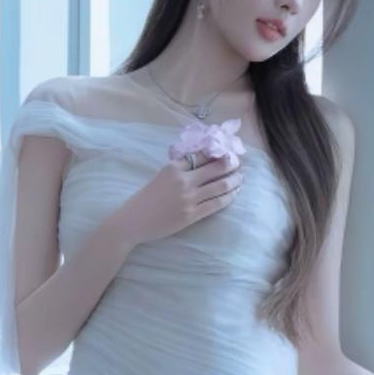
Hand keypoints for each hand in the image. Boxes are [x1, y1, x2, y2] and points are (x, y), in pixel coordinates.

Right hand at [116, 150, 242, 248]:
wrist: (133, 221)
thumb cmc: (145, 199)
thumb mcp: (160, 176)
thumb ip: (179, 169)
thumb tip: (202, 162)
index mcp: (174, 167)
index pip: (203, 155)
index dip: (219, 153)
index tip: (228, 153)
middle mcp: (183, 180)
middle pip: (216, 168)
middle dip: (232, 165)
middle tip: (239, 165)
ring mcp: (188, 198)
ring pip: (220, 186)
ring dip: (234, 181)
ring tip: (240, 178)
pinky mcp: (191, 215)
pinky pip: (216, 204)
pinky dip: (228, 197)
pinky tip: (234, 194)